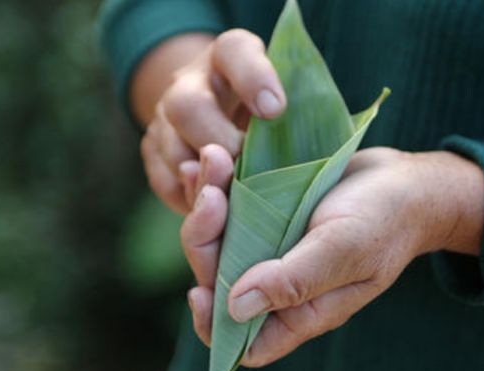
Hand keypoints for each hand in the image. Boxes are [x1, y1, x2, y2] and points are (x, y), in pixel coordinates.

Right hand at [139, 30, 285, 213]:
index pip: (235, 51)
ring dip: (204, 178)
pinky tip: (214, 206)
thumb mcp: (283, 95)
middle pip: (187, 106)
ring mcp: (164, 116)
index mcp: (228, 57)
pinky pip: (163, 180)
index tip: (275, 109)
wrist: (217, 110)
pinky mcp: (152, 150)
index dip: (253, 78)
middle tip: (248, 167)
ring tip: (234, 196)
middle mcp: (189, 82)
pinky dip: (189, 198)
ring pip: (171, 147)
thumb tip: (331, 148)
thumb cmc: (266, 108)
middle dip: (220, 144)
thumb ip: (301, 108)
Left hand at [184, 147, 483, 365]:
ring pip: (220, 237)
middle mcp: (280, 281)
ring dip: (207, 202)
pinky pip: (233, 207)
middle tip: (211, 194)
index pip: (244, 341)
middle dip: (205, 239)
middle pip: (220, 277)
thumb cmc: (386, 219)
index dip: (213, 325)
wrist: (406, 181)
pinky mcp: (272, 215)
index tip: (200, 290)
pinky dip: (217, 185)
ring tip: (212, 159)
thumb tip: (234, 309)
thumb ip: (295, 281)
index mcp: (301, 309)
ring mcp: (274, 246)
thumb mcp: (346, 249)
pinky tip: (212, 158)